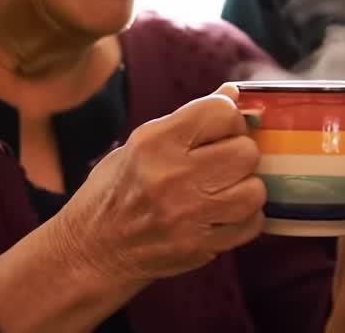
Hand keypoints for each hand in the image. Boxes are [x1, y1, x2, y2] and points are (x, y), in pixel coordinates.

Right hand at [56, 84, 265, 284]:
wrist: (89, 253)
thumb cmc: (115, 191)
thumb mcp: (140, 144)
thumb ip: (189, 120)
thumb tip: (233, 93)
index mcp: (154, 143)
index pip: (221, 112)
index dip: (228, 119)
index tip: (219, 132)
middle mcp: (171, 177)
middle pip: (246, 152)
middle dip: (240, 155)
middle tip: (222, 164)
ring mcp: (186, 216)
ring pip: (255, 191)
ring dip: (245, 189)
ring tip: (223, 191)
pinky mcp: (199, 247)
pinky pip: (251, 224)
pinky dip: (244, 219)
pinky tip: (222, 215)